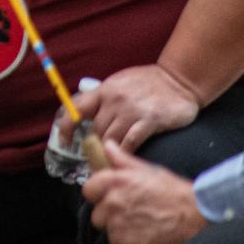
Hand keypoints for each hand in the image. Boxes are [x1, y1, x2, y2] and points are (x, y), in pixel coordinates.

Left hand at [75, 62, 199, 151]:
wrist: (179, 80)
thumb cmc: (148, 82)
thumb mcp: (121, 83)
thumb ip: (105, 98)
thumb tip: (87, 115)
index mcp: (105, 89)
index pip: (77, 108)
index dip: (66, 126)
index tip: (65, 141)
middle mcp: (115, 99)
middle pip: (95, 130)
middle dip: (94, 147)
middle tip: (95, 158)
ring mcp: (132, 110)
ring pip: (110, 139)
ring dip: (108, 153)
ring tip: (109, 163)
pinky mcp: (149, 120)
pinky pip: (130, 142)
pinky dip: (125, 153)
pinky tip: (125, 158)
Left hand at [82, 142, 205, 243]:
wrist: (196, 219)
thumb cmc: (174, 192)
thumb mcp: (148, 169)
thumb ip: (122, 159)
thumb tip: (106, 145)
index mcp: (115, 183)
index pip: (88, 190)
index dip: (98, 193)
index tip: (108, 195)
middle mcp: (113, 206)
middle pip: (97, 215)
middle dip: (110, 214)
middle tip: (131, 211)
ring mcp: (120, 230)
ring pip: (110, 233)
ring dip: (122, 231)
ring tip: (143, 223)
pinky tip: (148, 236)